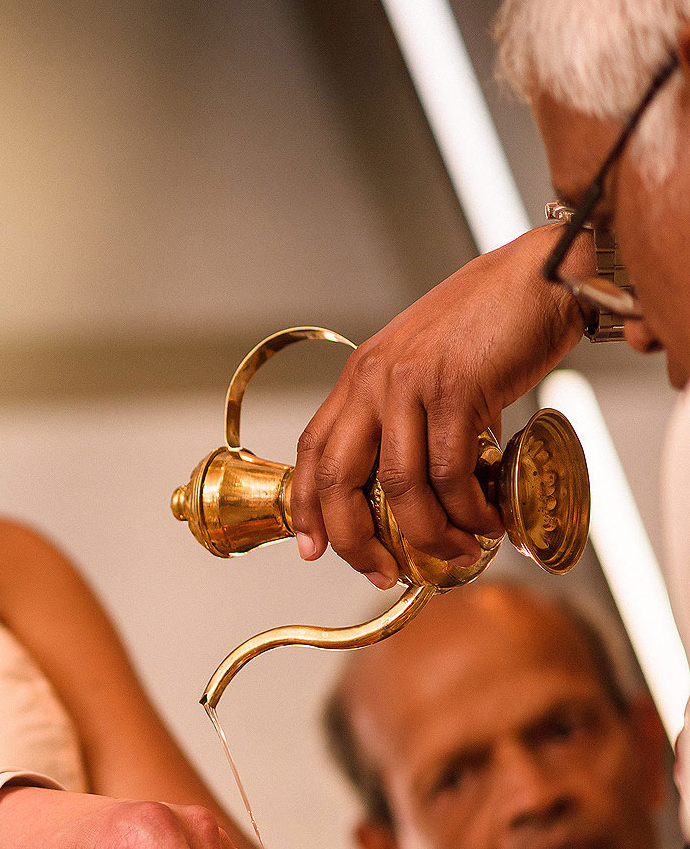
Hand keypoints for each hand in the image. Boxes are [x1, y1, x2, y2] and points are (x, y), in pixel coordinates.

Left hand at [289, 225, 588, 586]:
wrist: (541, 276)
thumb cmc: (488, 322)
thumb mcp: (424, 369)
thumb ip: (408, 417)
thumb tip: (412, 485)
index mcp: (360, 378)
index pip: (313, 450)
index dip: (307, 504)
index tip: (310, 548)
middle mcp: (373, 381)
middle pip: (339, 478)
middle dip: (353, 538)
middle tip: (380, 572)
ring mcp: (411, 386)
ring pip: (402, 486)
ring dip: (429, 534)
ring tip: (457, 553)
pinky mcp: (456, 391)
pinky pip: (452, 472)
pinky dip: (468, 510)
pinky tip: (486, 522)